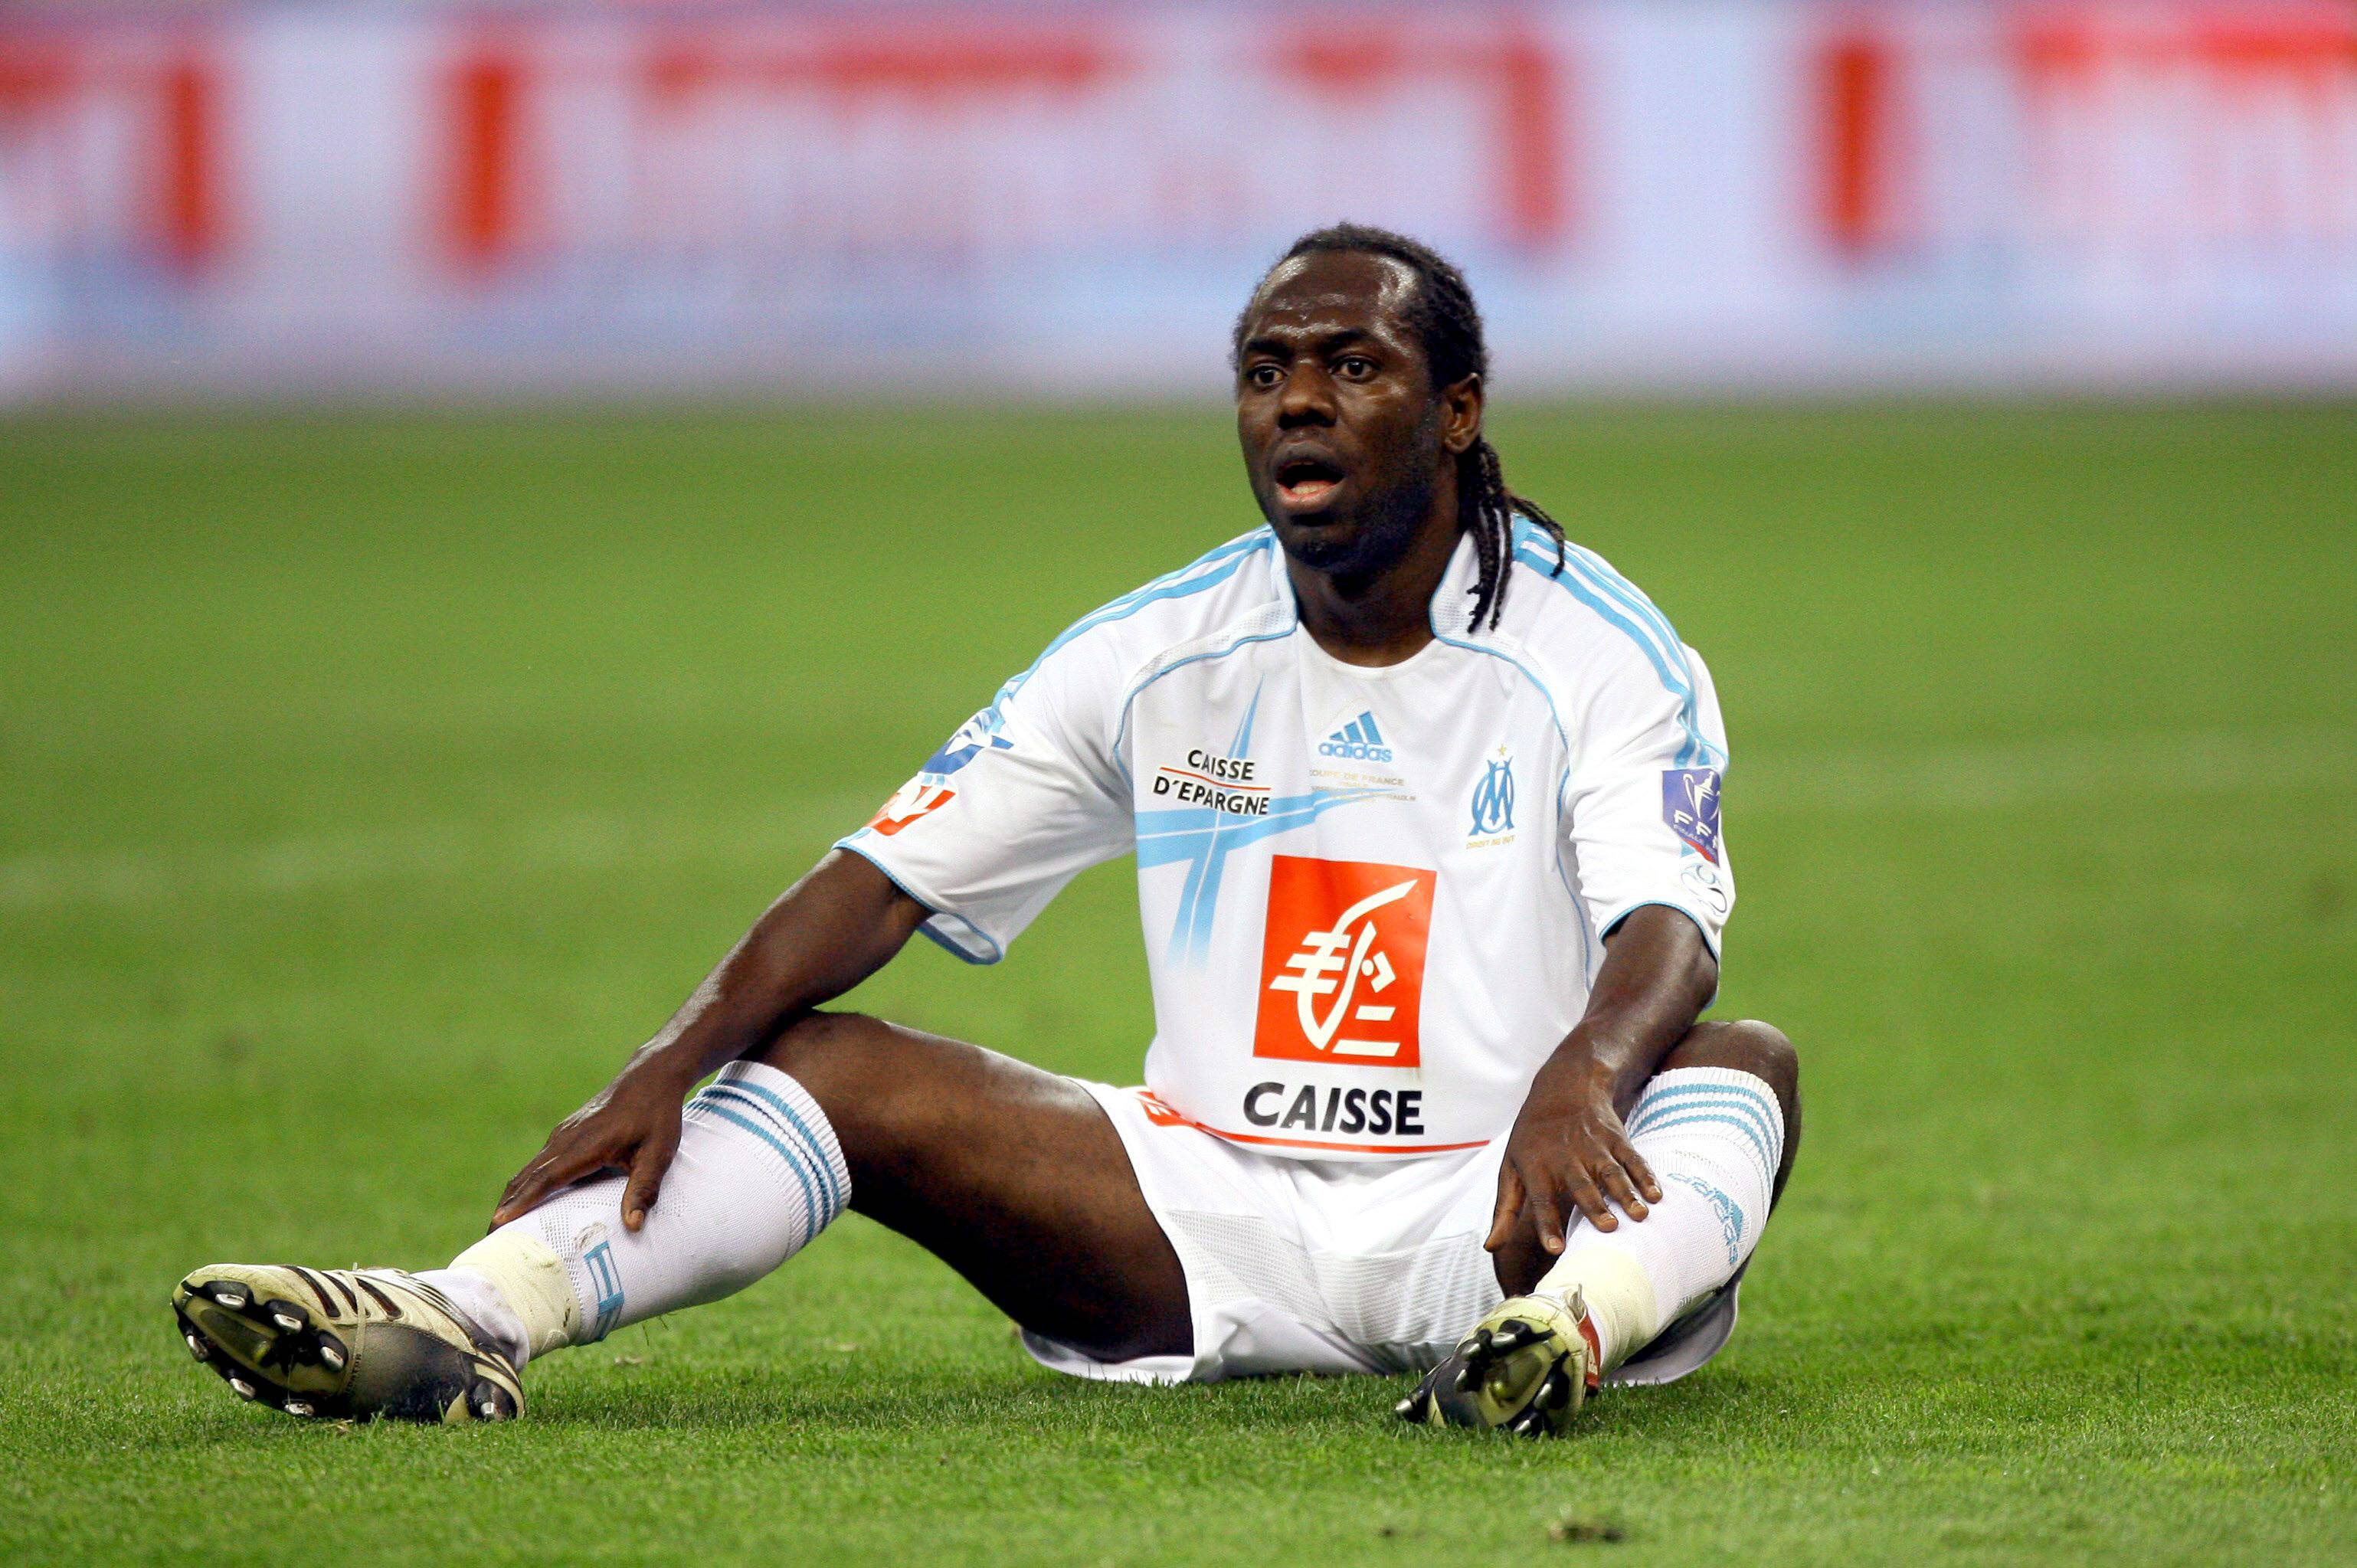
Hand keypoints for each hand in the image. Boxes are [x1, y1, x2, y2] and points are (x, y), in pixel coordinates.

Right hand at [490, 1057, 692, 1232]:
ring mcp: (562, 1135)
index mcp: (585, 1145)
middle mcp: (566, 1139)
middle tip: (489, 1243)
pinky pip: (538, 1164)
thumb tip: (633, 1225)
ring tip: (499, 1230)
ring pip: (528, 1170)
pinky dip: (524, 1185)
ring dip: (511, 1198)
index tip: (499, 1224)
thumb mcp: (659, 1153)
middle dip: (506, 1209)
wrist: (650, 1077)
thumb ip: (645, 1188)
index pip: (546, 1178)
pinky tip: (523, 1203)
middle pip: (526, 1178)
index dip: (522, 1203)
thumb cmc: (657, 1116)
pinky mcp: (564, 1135)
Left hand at [1486, 1053, 1662, 1256]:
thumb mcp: (1510, 1169)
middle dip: (1595, 1206)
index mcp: (1536, 1167)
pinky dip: (1645, 1176)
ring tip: (1639, 1215)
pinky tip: (1655, 1195)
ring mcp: (1594, 1146)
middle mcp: (1565, 1157)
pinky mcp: (1616, 1139)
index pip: (1539, 1199)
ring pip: (1611, 1172)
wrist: (1563, 1089)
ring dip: (1626, 1192)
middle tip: (1609, 1228)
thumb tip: (1491, 1247)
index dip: (1546, 1223)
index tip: (1555, 1248)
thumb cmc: (1532, 1140)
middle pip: (1581, 1184)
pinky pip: (1632, 1159)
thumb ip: (1504, 1210)